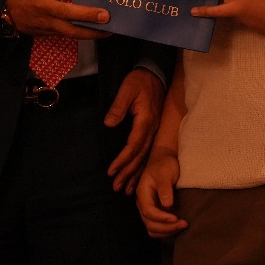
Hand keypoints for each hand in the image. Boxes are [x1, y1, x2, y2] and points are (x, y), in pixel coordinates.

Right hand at [5, 0, 112, 38]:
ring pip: (70, 30)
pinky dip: (83, 35)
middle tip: (106, 15)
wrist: (9, 9)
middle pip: (68, 12)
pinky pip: (68, 35)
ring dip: (90, 32)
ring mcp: (47, 22)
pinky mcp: (49, 33)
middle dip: (88, 15)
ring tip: (107, 31)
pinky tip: (96, 33)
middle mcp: (46, 5)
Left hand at [104, 68, 164, 193]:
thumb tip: (109, 123)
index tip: (112, 171)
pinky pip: (148, 152)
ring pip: (145, 157)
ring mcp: (155, 131)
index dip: (122, 160)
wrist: (156, 74)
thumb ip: (118, 106)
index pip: (133, 145)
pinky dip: (142, 166)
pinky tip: (138, 176)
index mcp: (145, 120)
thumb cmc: (139, 81)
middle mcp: (152, 129)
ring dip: (136, 174)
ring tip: (127, 190)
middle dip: (128, 173)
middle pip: (140, 156)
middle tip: (117, 187)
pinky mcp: (154, 131)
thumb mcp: (126, 90)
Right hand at [136, 147, 186, 237]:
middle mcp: (143, 203)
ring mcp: (148, 208)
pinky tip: (177, 226)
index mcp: (142, 193)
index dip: (161, 218)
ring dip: (166, 231)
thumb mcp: (165, 173)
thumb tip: (167, 205)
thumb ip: (165, 188)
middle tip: (184, 224)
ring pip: (152, 228)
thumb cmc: (164, 164)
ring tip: (182, 225)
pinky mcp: (155, 211)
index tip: (176, 218)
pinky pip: (156, 227)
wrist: (164, 160)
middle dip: (166, 227)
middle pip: (150, 223)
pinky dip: (166, 231)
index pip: (148, 211)